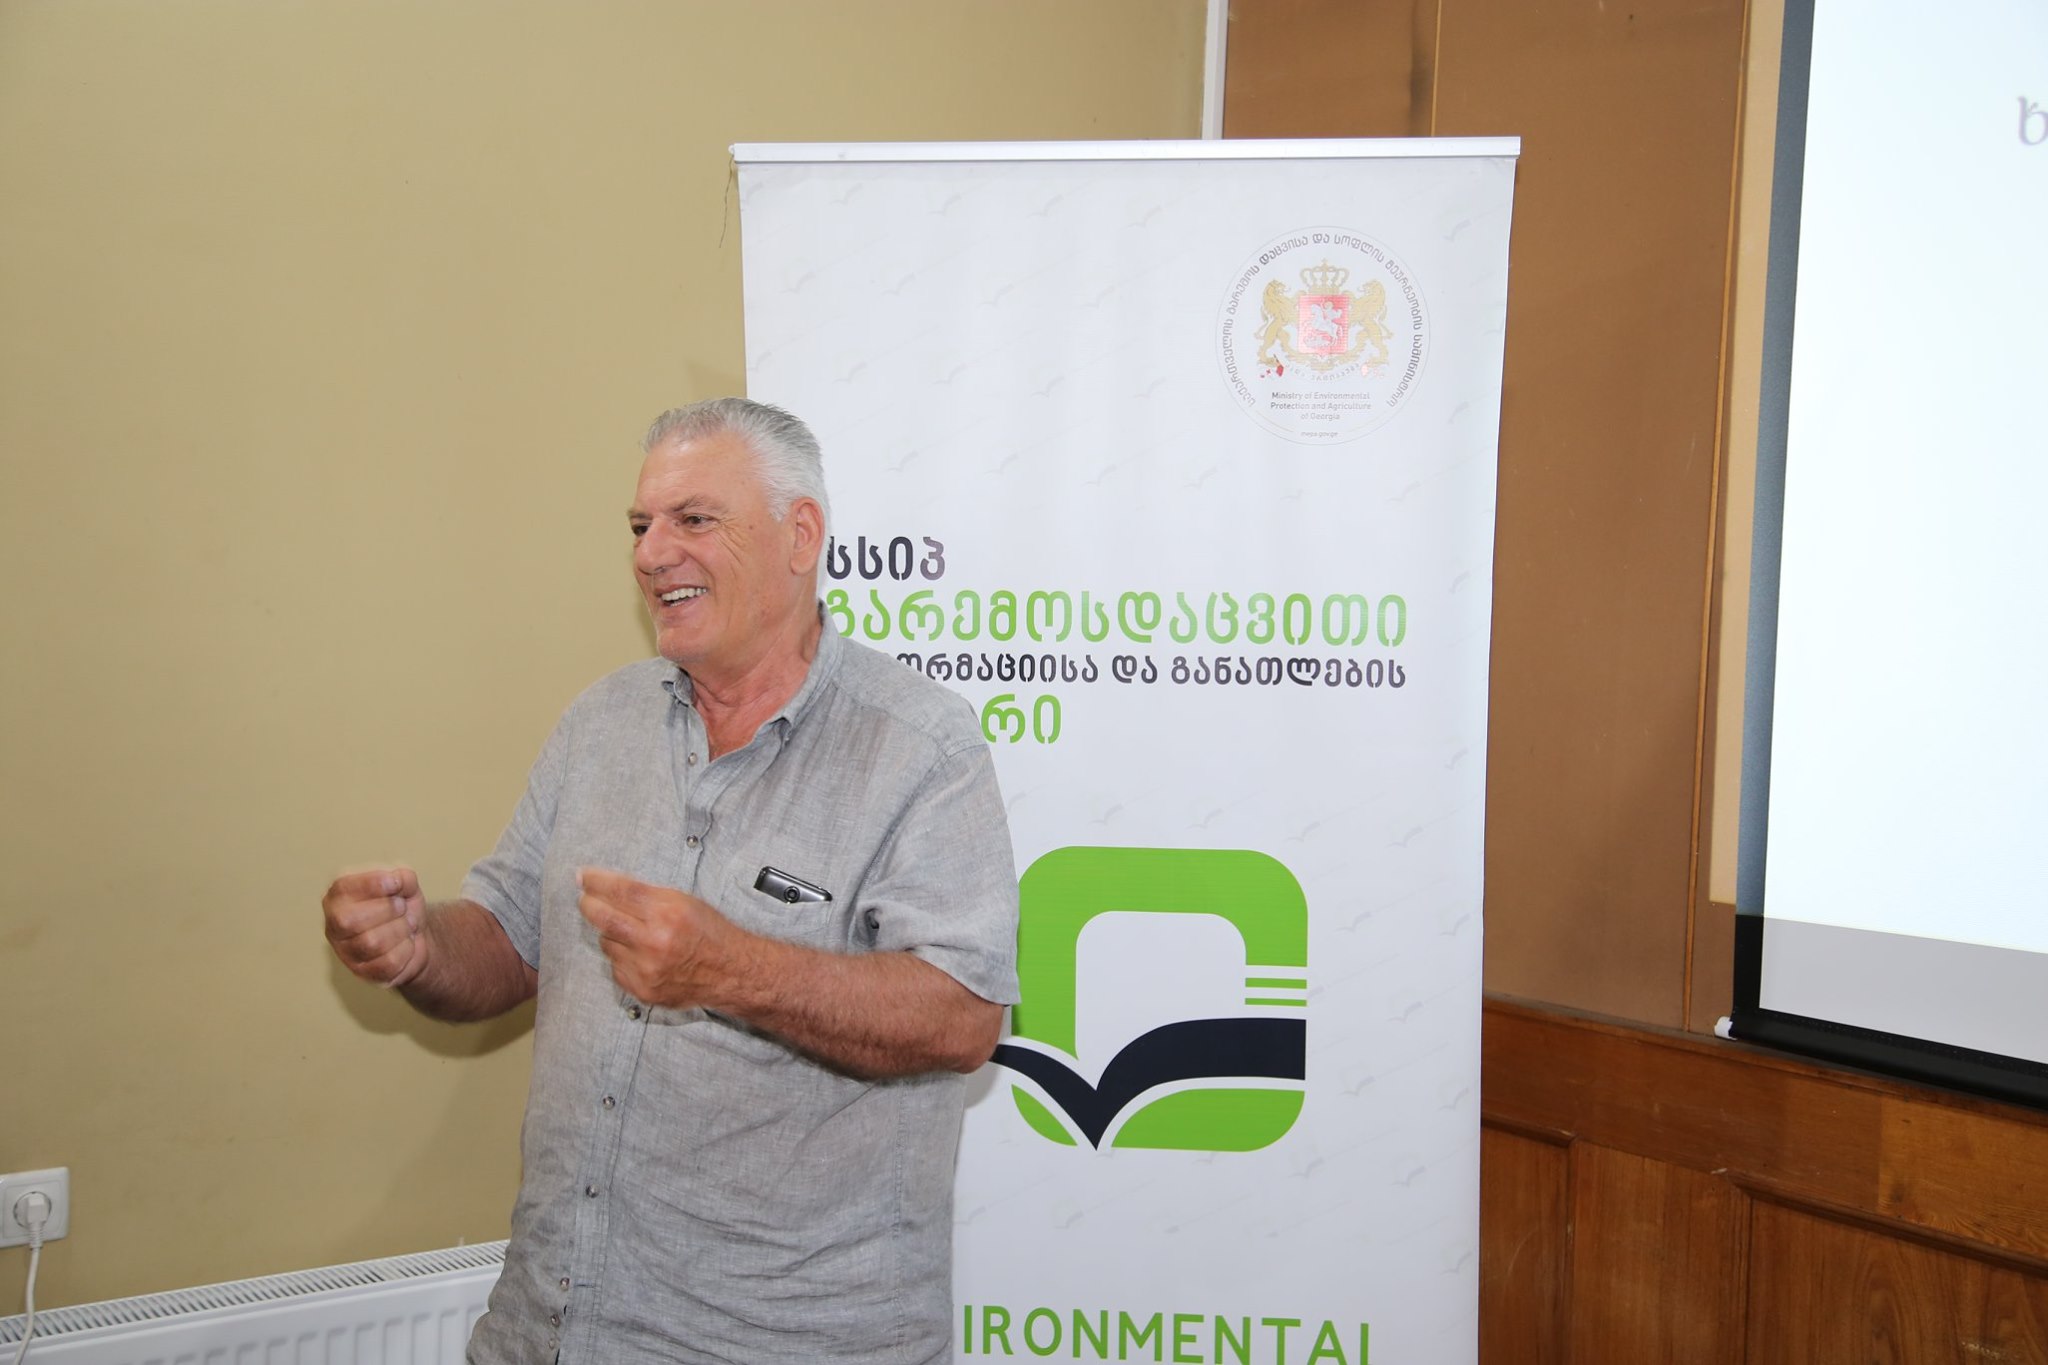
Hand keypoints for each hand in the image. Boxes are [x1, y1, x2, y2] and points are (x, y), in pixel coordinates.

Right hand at [323, 867, 428, 987]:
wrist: (415, 935)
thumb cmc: (401, 905)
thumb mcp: (405, 884)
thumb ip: (402, 877)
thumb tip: (398, 881)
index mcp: (337, 898)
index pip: (342, 890)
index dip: (372, 885)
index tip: (395, 883)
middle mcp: (334, 926)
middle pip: (351, 921)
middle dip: (388, 910)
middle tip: (402, 907)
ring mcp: (346, 953)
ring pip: (372, 943)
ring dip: (401, 929)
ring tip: (407, 924)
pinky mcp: (364, 973)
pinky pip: (388, 963)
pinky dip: (406, 949)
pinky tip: (406, 943)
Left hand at [577, 868, 743, 1008]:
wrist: (729, 972)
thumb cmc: (708, 933)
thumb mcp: (684, 902)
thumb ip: (648, 895)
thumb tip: (608, 886)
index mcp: (668, 913)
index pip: (621, 890)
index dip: (596, 881)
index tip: (583, 876)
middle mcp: (655, 941)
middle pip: (603, 918)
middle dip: (588, 905)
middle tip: (585, 899)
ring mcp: (647, 969)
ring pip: (606, 944)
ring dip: (612, 935)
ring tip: (632, 933)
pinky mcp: (643, 989)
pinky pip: (615, 967)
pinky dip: (622, 958)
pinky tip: (640, 955)